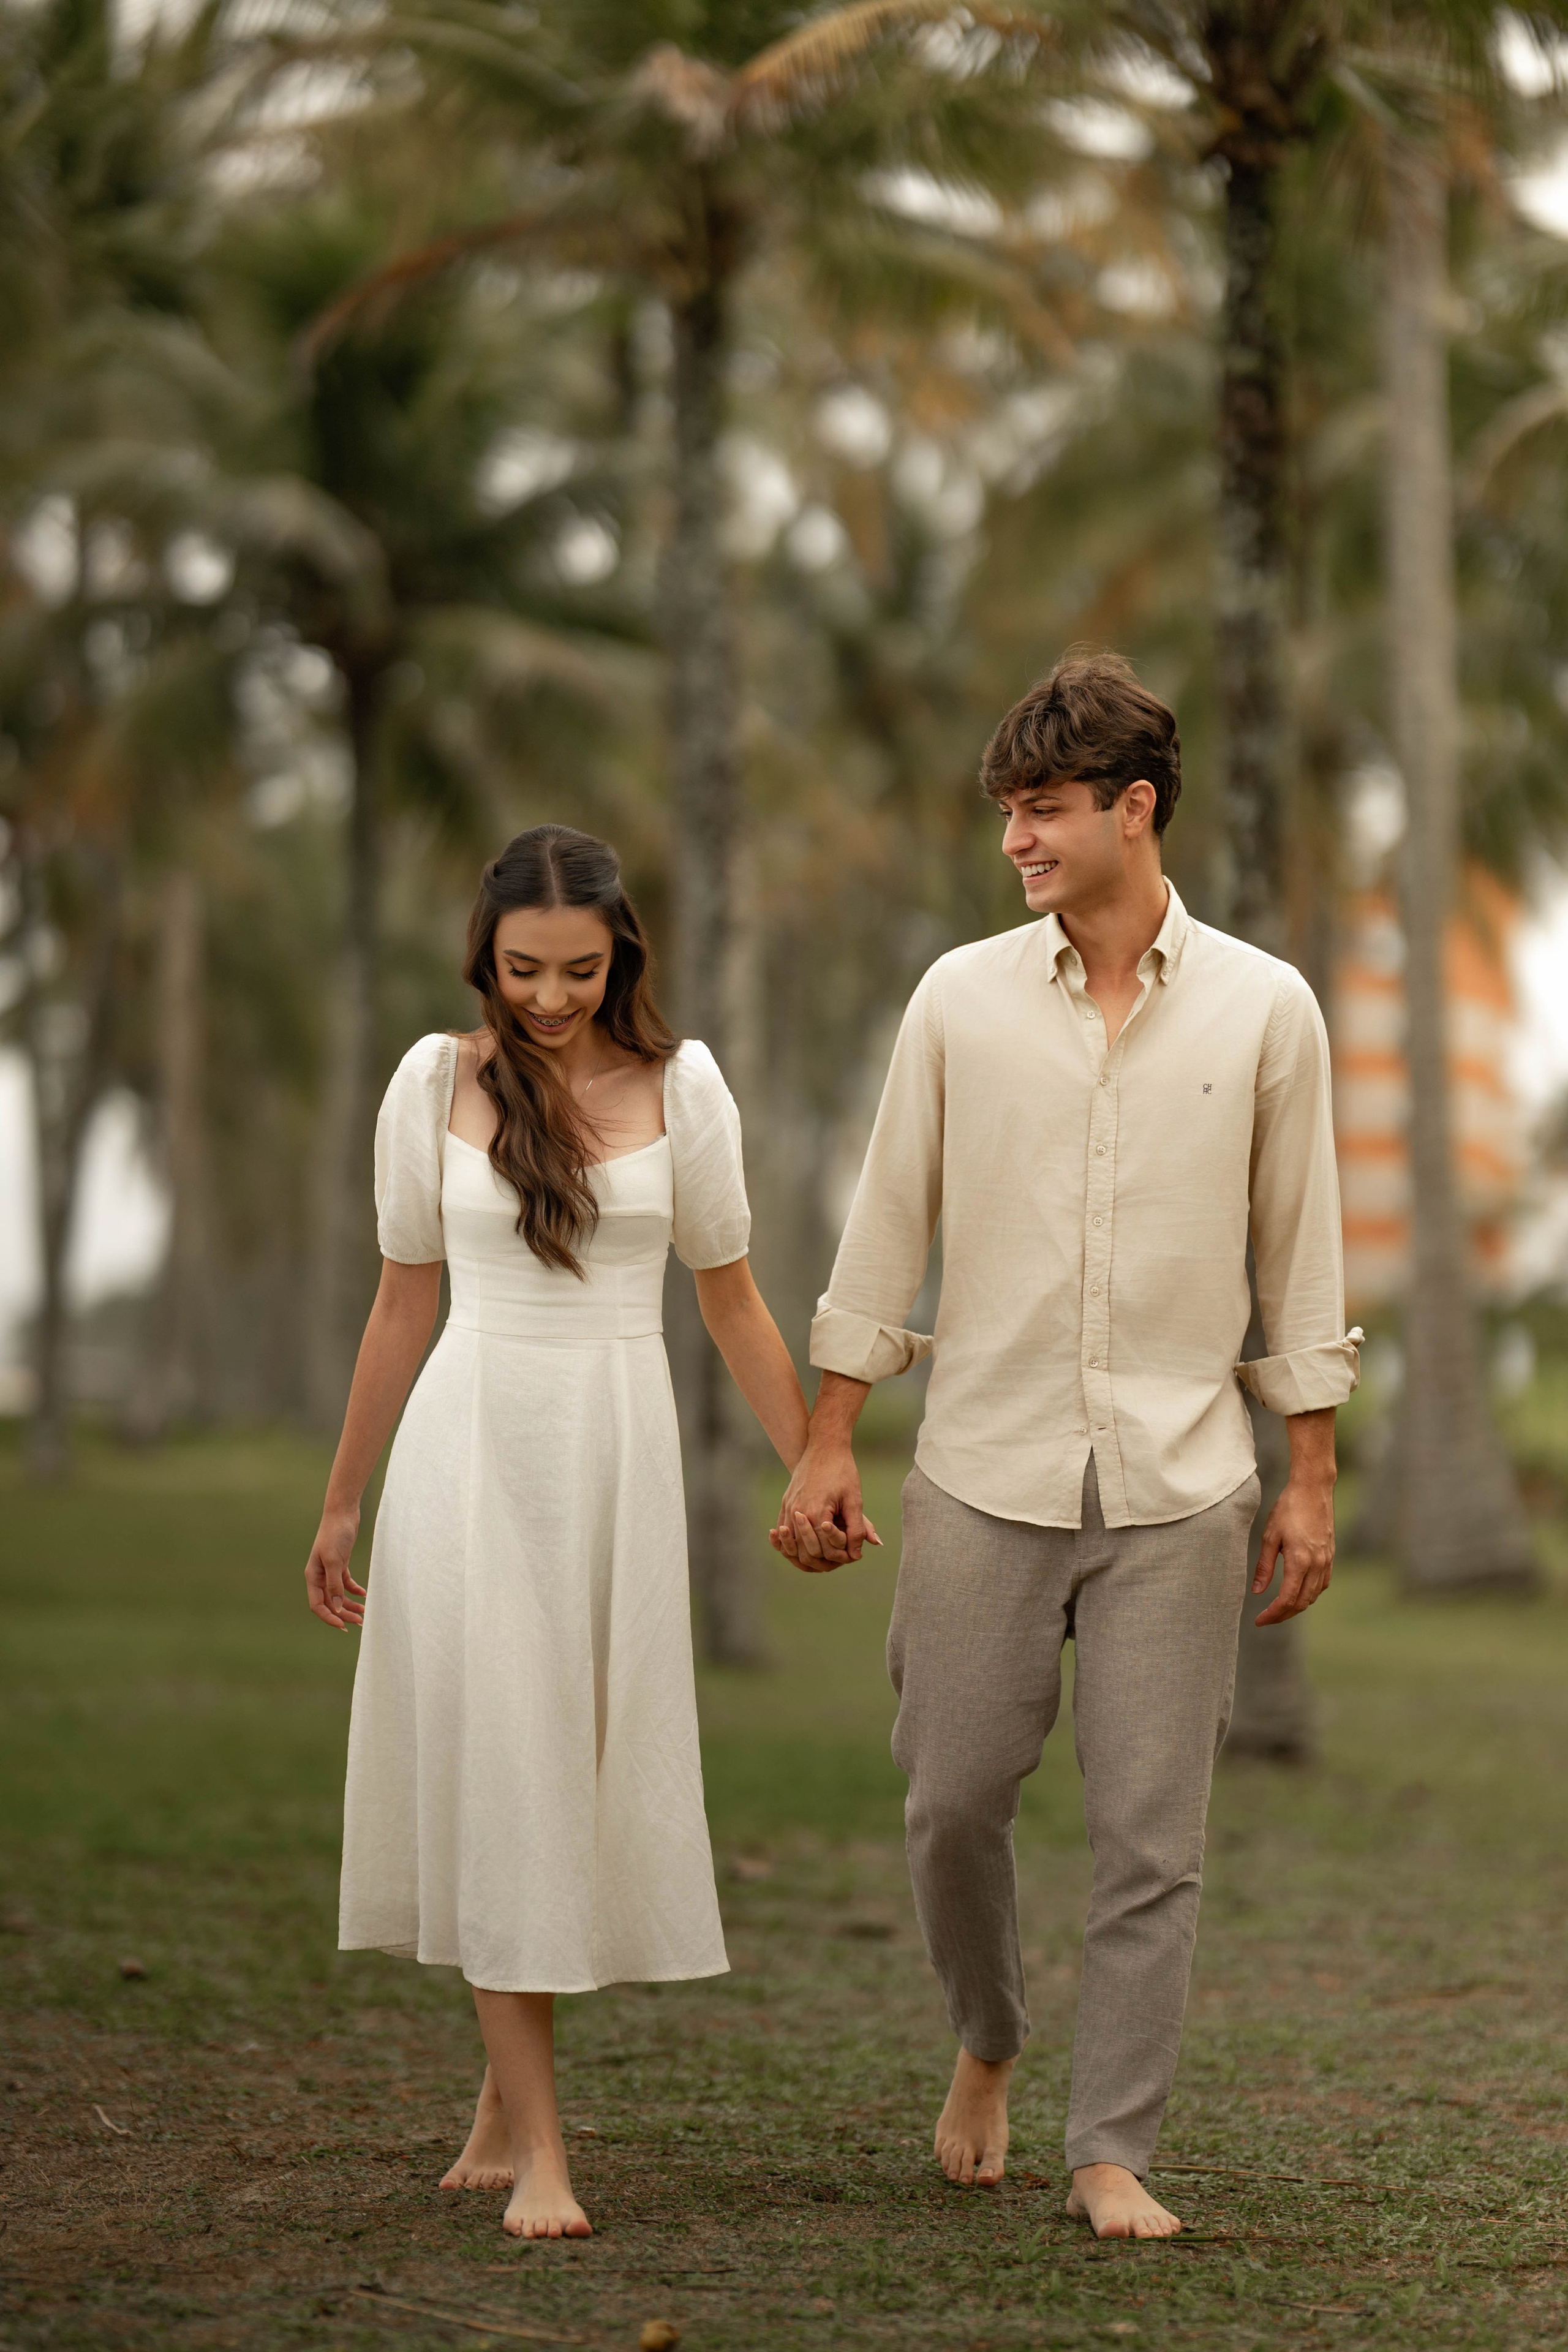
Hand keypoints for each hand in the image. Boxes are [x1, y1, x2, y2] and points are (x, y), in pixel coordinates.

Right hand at [306, 1503, 365, 1628]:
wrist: (342, 1513)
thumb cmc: (335, 1534)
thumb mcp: (334, 1560)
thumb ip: (334, 1584)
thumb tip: (337, 1607)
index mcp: (312, 1576)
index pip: (317, 1604)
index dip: (329, 1617)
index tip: (343, 1626)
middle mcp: (319, 1576)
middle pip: (330, 1602)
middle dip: (344, 1613)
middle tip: (360, 1622)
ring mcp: (330, 1570)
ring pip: (339, 1595)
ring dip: (350, 1605)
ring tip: (365, 1612)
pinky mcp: (340, 1564)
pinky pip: (346, 1584)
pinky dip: (354, 1591)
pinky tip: (364, 1595)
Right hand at [768, 1442, 879, 1571]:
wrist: (824, 1446)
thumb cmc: (842, 1471)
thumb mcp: (854, 1500)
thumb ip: (857, 1528)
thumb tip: (857, 1553)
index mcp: (817, 1513)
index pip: (826, 1549)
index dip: (842, 1555)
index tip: (854, 1554)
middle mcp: (798, 1513)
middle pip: (807, 1552)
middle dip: (825, 1560)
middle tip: (841, 1558)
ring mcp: (789, 1508)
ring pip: (791, 1546)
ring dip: (807, 1556)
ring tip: (823, 1559)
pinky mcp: (785, 1503)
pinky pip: (783, 1532)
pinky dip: (791, 1545)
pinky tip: (802, 1548)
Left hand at [1251, 1472, 1333, 1624]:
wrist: (1313, 1490)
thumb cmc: (1288, 1508)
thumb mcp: (1270, 1536)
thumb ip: (1264, 1566)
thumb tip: (1257, 1592)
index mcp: (1300, 1561)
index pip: (1287, 1599)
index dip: (1273, 1614)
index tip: (1259, 1620)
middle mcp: (1317, 1565)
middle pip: (1302, 1603)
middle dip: (1283, 1615)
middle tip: (1266, 1619)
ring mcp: (1327, 1561)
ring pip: (1313, 1596)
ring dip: (1296, 1606)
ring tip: (1278, 1609)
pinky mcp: (1331, 1556)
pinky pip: (1322, 1584)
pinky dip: (1309, 1594)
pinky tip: (1297, 1593)